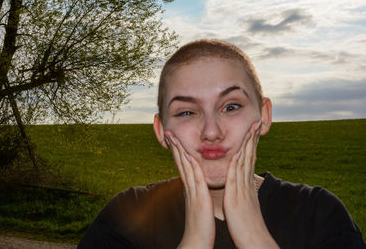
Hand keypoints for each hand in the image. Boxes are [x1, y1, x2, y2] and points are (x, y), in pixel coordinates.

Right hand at [165, 132, 214, 248]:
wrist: (196, 242)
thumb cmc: (200, 225)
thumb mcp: (198, 206)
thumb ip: (196, 195)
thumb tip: (196, 189)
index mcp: (191, 188)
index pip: (183, 166)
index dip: (178, 152)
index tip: (174, 139)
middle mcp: (189, 187)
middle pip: (180, 162)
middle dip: (175, 146)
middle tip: (168, 132)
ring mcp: (193, 191)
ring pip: (185, 166)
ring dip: (179, 151)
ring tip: (173, 137)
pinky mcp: (199, 197)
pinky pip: (195, 178)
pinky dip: (192, 165)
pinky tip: (189, 155)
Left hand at [223, 121, 278, 248]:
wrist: (254, 242)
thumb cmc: (247, 225)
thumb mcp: (244, 205)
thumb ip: (243, 194)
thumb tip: (243, 188)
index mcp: (246, 185)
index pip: (249, 159)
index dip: (251, 144)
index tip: (253, 130)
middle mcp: (246, 184)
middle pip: (251, 156)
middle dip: (253, 138)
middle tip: (257, 121)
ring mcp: (243, 190)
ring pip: (246, 162)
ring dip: (248, 144)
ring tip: (251, 128)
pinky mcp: (237, 197)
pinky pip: (237, 177)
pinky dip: (239, 162)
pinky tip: (240, 150)